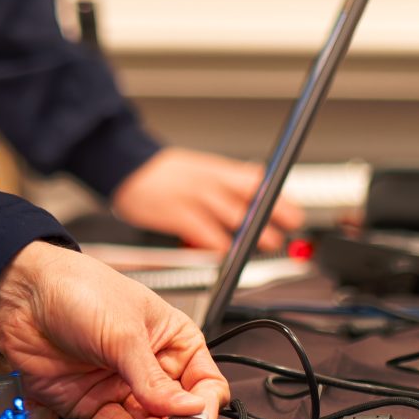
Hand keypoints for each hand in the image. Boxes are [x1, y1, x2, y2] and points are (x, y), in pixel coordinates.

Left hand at [0, 241, 229, 418]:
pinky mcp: (91, 402)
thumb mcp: (124, 333)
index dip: (205, 401)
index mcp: (171, 339)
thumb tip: (188, 408)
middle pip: (177, 407)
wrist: (21, 296)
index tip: (197, 414)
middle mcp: (149, 365)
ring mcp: (119, 385)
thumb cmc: (77, 290)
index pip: (204, 380)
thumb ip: (153, 378)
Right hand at [110, 147, 305, 250]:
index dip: (278, 198)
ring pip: (232, 215)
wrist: (126, 166)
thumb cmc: (162, 173)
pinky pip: (203, 230)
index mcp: (216, 169)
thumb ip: (227, 179)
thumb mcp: (200, 167)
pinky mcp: (176, 212)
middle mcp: (209, 181)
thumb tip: (257, 183)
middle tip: (285, 233)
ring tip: (267, 245)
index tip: (293, 214)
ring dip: (253, 233)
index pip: (256, 181)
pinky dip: (218, 242)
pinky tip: (228, 252)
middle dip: (272, 218)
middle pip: (250, 198)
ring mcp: (193, 196)